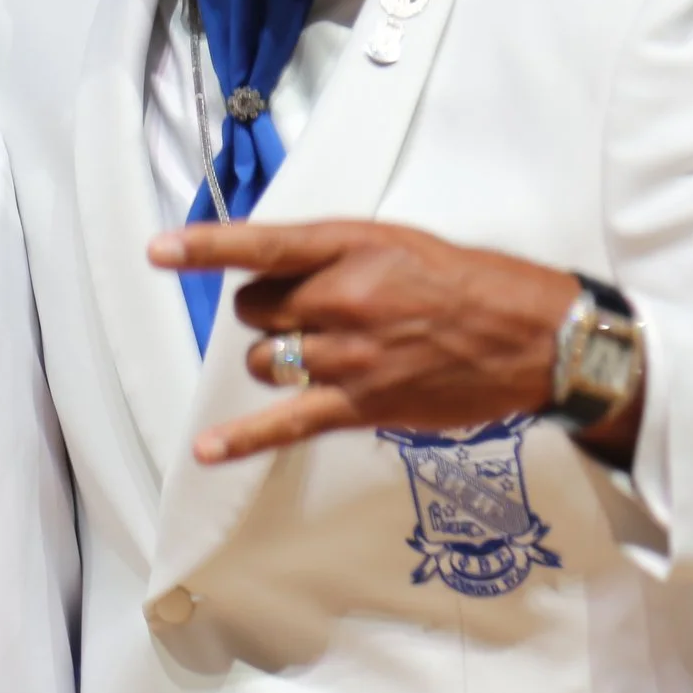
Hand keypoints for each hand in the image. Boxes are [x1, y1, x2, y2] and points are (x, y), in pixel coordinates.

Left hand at [147, 221, 632, 464]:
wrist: (533, 337)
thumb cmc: (470, 282)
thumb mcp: (399, 242)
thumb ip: (337, 255)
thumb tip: (285, 272)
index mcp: (351, 248)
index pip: (262, 245)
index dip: (205, 248)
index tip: (159, 251)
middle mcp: (343, 299)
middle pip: (256, 309)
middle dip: (268, 310)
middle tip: (311, 310)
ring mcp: (350, 356)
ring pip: (267, 360)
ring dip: (276, 356)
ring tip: (317, 351)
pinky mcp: (363, 404)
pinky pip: (288, 423)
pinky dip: (243, 439)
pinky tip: (208, 450)